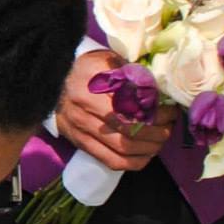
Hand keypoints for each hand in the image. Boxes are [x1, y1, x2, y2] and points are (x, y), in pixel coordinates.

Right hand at [55, 50, 176, 172]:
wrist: (52, 85)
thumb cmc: (84, 69)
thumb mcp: (105, 60)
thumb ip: (129, 70)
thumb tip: (158, 85)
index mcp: (92, 88)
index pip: (131, 106)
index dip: (156, 112)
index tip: (170, 110)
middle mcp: (86, 112)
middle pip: (129, 131)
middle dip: (157, 131)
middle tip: (169, 125)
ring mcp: (83, 131)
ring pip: (123, 149)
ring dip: (149, 148)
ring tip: (162, 140)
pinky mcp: (82, 144)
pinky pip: (111, 162)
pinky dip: (134, 163)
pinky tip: (147, 155)